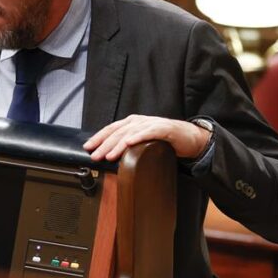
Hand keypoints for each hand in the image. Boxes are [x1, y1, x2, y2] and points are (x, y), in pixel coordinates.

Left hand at [83, 115, 211, 161]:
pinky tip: (129, 143)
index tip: (87, 147)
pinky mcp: (164, 129)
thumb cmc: (164, 140)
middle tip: (94, 155)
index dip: (98, 137)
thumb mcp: (142, 142)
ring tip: (108, 155)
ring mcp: (151, 124)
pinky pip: (149, 132)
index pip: (111, 129)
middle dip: (104, 144)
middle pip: (117, 132)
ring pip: (130, 133)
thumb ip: (128, 145)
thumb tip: (109, 156)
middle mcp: (139, 121)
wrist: (190, 137)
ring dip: (117, 144)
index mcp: (132, 123)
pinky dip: (138, 137)